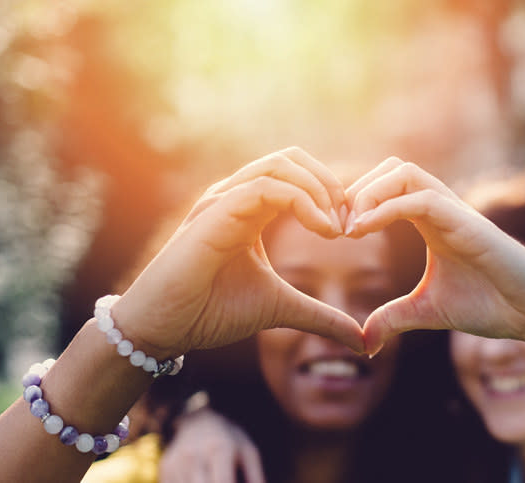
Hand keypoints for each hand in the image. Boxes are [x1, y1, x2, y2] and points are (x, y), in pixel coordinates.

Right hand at [111, 147, 363, 357]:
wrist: (165, 328)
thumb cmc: (212, 312)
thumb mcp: (281, 309)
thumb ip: (320, 317)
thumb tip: (360, 340)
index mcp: (251, 211)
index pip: (297, 176)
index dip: (331, 194)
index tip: (352, 229)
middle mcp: (236, 197)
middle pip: (291, 158)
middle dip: (329, 183)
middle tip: (349, 220)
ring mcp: (223, 200)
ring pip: (280, 165)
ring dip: (318, 190)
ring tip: (335, 227)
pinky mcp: (215, 213)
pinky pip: (265, 187)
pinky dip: (301, 201)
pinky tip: (321, 230)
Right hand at [160, 408, 264, 482]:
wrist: (198, 420)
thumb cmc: (229, 439)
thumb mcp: (248, 451)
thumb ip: (256, 477)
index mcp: (219, 449)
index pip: (223, 482)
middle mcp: (194, 455)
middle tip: (225, 482)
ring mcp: (176, 463)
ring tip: (213, 478)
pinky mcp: (165, 469)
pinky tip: (202, 479)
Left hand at [346, 158, 524, 353]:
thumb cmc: (492, 305)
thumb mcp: (428, 311)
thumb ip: (394, 317)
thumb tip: (364, 342)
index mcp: (431, 221)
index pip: (386, 188)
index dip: (355, 202)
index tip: (334, 233)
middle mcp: (442, 208)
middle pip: (391, 168)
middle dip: (356, 190)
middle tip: (337, 227)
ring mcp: (456, 211)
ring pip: (404, 172)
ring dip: (368, 193)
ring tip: (349, 228)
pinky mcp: (469, 223)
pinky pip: (422, 199)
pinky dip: (386, 208)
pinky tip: (363, 230)